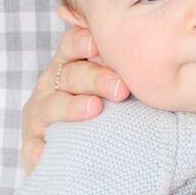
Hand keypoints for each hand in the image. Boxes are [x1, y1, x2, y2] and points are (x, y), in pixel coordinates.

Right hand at [20, 20, 128, 173]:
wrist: (73, 152)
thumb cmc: (105, 109)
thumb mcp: (113, 86)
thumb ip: (126, 72)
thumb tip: (163, 59)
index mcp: (70, 63)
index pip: (73, 44)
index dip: (83, 41)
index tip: (99, 44)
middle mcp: (52, 84)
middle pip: (71, 74)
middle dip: (96, 79)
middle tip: (121, 89)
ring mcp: (40, 115)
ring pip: (53, 106)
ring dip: (72, 107)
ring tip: (94, 109)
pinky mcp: (33, 145)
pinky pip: (34, 147)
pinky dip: (41, 149)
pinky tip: (50, 151)